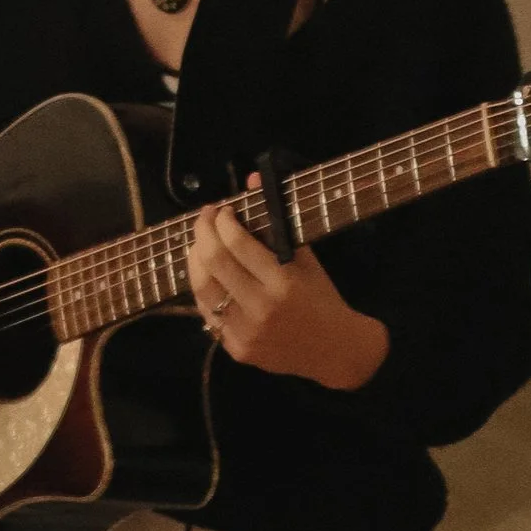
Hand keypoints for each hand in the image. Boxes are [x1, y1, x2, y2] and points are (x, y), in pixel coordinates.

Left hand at [188, 204, 384, 389]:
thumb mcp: (306, 259)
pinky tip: (208, 276)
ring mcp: (245, 332)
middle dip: (203, 232)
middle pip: (214, 261)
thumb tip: (253, 179)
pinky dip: (204, 289)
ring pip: (203, 287)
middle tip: (205, 219)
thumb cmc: (322, 299)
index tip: (223, 210)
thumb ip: (277, 221)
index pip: (238, 243)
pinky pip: (208, 313)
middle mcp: (260, 308)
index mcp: (282, 283)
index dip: (224, 221)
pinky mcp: (237, 349)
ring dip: (195, 259)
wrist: (335, 351)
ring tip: (200, 244)